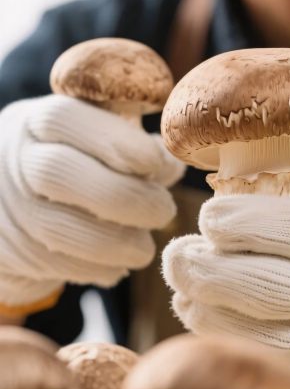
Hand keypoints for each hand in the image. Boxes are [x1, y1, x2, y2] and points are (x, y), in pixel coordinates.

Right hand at [0, 95, 184, 313]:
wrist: (11, 201)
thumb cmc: (74, 159)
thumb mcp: (97, 138)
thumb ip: (134, 143)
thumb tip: (174, 164)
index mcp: (40, 123)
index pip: (64, 118)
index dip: (116, 140)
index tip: (156, 163)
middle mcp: (16, 161)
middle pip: (57, 172)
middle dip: (123, 195)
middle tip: (163, 211)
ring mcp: (10, 208)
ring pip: (56, 227)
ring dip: (113, 242)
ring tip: (145, 247)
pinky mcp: (12, 252)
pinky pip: (53, 264)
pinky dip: (95, 269)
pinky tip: (120, 264)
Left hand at [162, 194, 289, 381]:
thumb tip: (229, 218)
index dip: (238, 220)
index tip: (207, 215)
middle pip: (262, 283)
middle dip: (205, 267)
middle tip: (176, 255)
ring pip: (255, 331)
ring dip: (205, 307)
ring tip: (182, 287)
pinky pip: (265, 364)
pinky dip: (226, 341)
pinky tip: (204, 321)